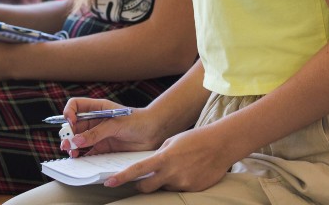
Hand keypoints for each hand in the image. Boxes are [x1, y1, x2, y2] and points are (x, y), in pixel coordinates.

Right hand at [59, 98, 160, 156]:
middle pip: (74, 126)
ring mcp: (99, 135)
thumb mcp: (116, 124)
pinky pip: (89, 153)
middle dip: (68, 134)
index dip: (69, 112)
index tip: (70, 122)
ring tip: (72, 154)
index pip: (76, 106)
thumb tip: (77, 141)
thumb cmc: (137, 120)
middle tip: (67, 144)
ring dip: (73, 147)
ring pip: (79, 140)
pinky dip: (83, 157)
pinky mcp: (104, 148)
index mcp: (97, 108)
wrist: (153, 132)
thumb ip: (97, 133)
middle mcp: (95, 121)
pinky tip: (80, 161)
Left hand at [104, 126, 231, 192]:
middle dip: (141, 185)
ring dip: (164, 181)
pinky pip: (178, 189)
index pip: (137, 170)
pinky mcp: (192, 190)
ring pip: (164, 188)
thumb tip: (150, 166)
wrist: (220, 144)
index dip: (121, 177)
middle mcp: (171, 173)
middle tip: (143, 178)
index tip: (109, 182)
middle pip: (146, 187)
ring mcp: (182, 183)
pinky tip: (189, 170)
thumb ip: (159, 154)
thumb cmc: (195, 138)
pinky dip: (179, 181)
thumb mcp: (172, 141)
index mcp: (163, 158)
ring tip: (178, 166)